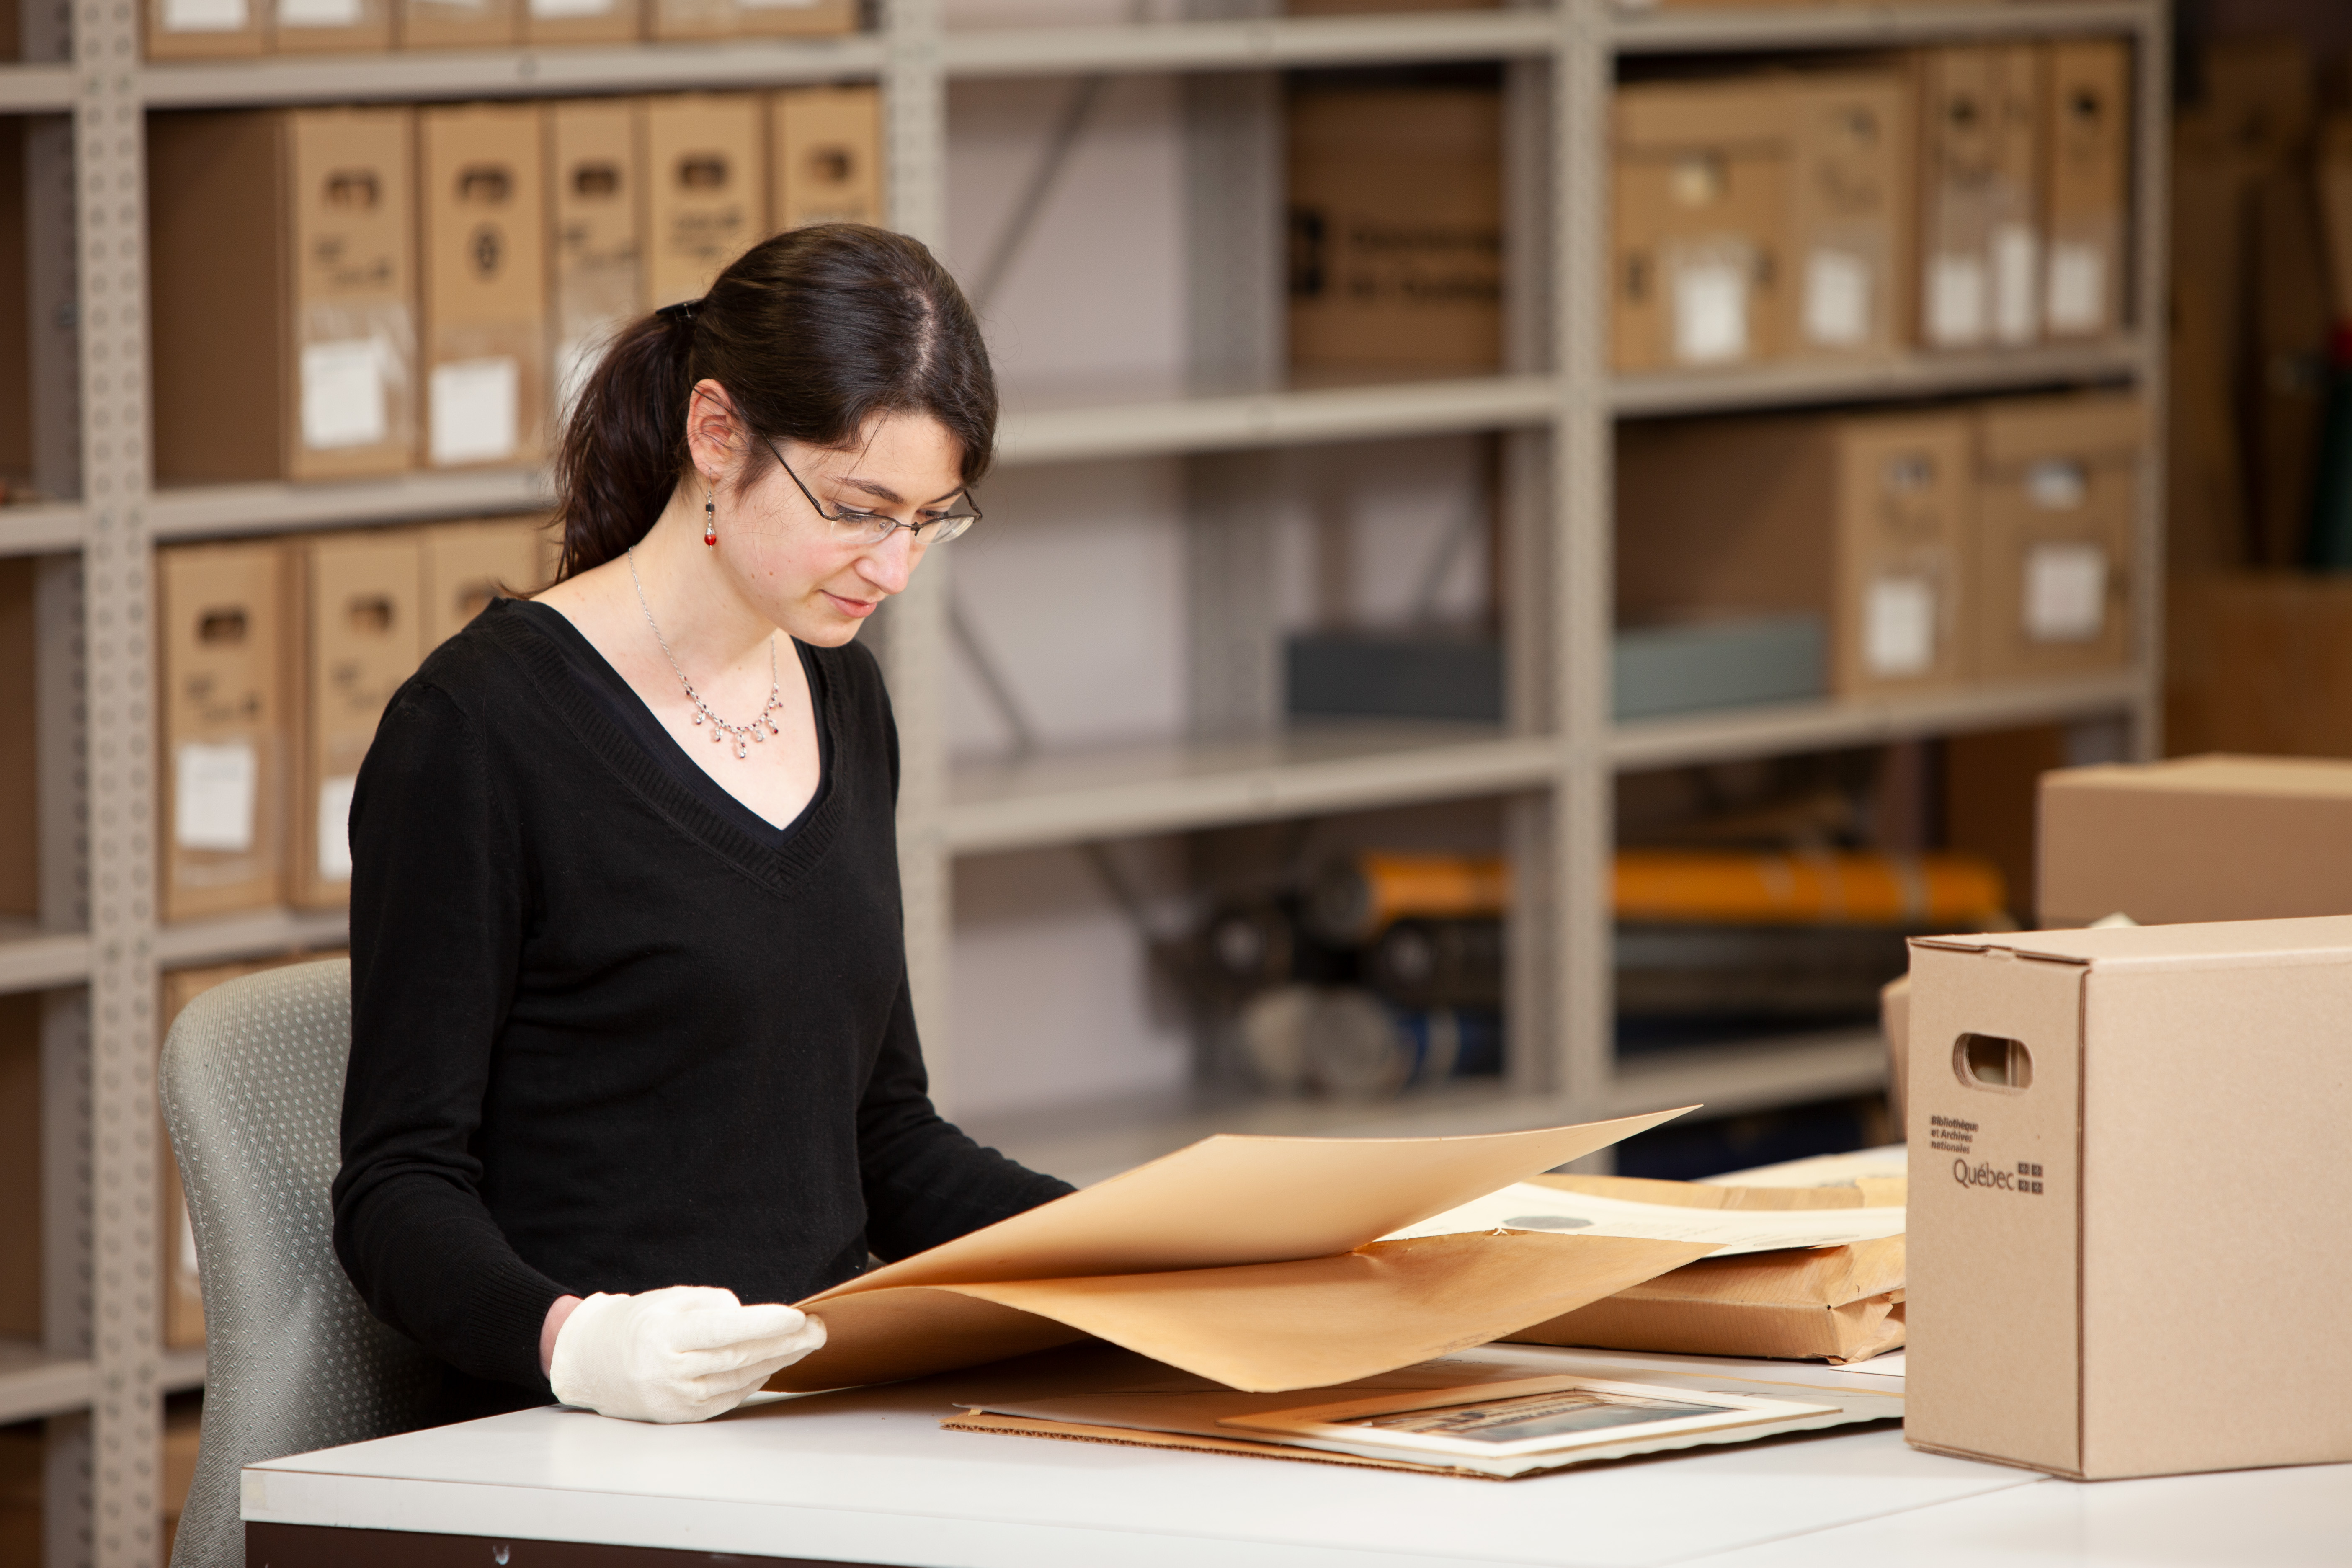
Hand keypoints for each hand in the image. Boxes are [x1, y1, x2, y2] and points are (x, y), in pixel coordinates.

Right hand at [547, 1285, 826, 1423]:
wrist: (593, 1363)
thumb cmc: (638, 1323)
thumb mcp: (670, 1300)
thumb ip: (713, 1306)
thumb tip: (754, 1319)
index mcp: (665, 1336)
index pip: (724, 1331)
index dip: (765, 1325)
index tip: (798, 1316)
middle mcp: (671, 1372)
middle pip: (740, 1358)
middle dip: (785, 1344)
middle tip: (818, 1331)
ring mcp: (677, 1398)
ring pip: (740, 1379)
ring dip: (778, 1361)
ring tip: (805, 1343)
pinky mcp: (683, 1415)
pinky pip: (730, 1396)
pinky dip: (755, 1379)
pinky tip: (774, 1363)